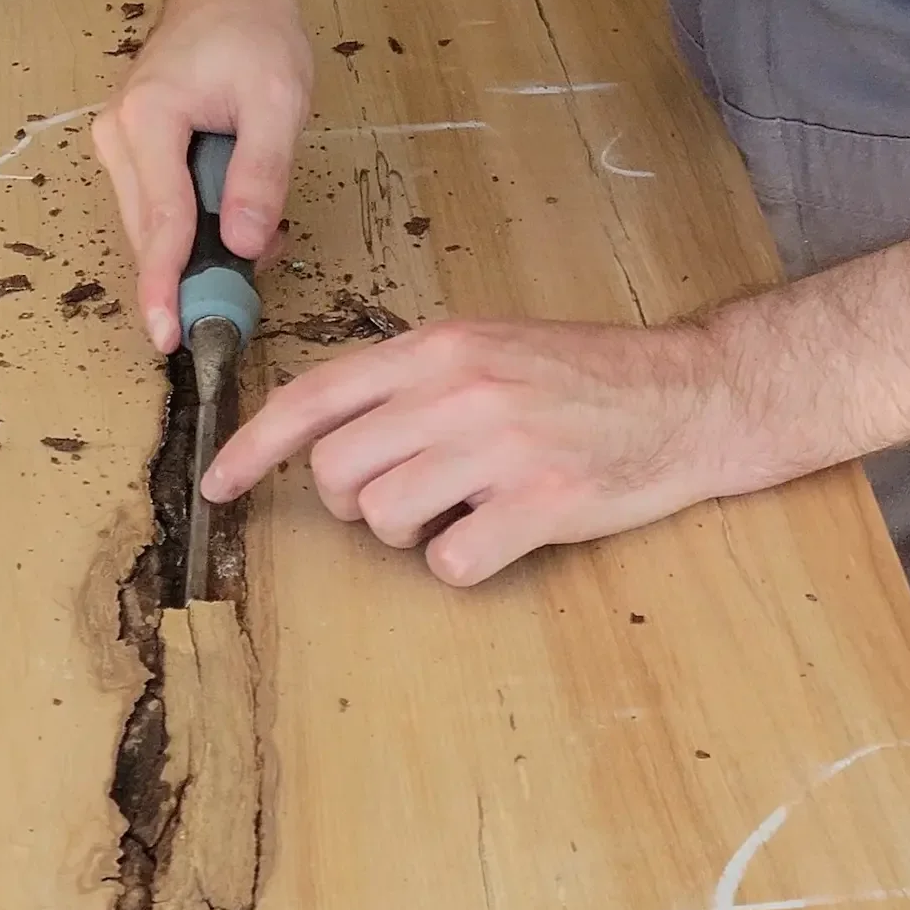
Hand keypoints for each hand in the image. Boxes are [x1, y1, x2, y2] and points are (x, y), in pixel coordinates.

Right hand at [92, 0, 312, 353]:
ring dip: (203, 249)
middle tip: (236, 312)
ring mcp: (121, 142)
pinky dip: (200, 225)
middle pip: (150, 232)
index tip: (168, 337)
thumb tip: (245, 246)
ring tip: (262, 245)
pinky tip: (242, 219)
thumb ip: (261, 175)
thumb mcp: (278, 100)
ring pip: (154, 224)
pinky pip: (161, 205)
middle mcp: (119, 135)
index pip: (160, 222)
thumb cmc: (254, 26)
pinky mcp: (135, 148)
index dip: (166, 285)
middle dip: (190, 276)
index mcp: (148, 120)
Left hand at [201, 314, 774, 583]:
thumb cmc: (587, 379)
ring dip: (411, 533)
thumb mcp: (489, 347)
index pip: (316, 397)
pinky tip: (500, 535)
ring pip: (385, 519)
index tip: (219, 484)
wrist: (690, 395)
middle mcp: (460, 390)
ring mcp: (499, 447)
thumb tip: (332, 432)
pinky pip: (450, 561)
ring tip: (465, 508)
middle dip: (355, 502)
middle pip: (340, 472)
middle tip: (408, 495)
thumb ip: (411, 379)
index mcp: (438, 348)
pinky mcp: (540, 502)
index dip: (254, 447)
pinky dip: (463, 562)